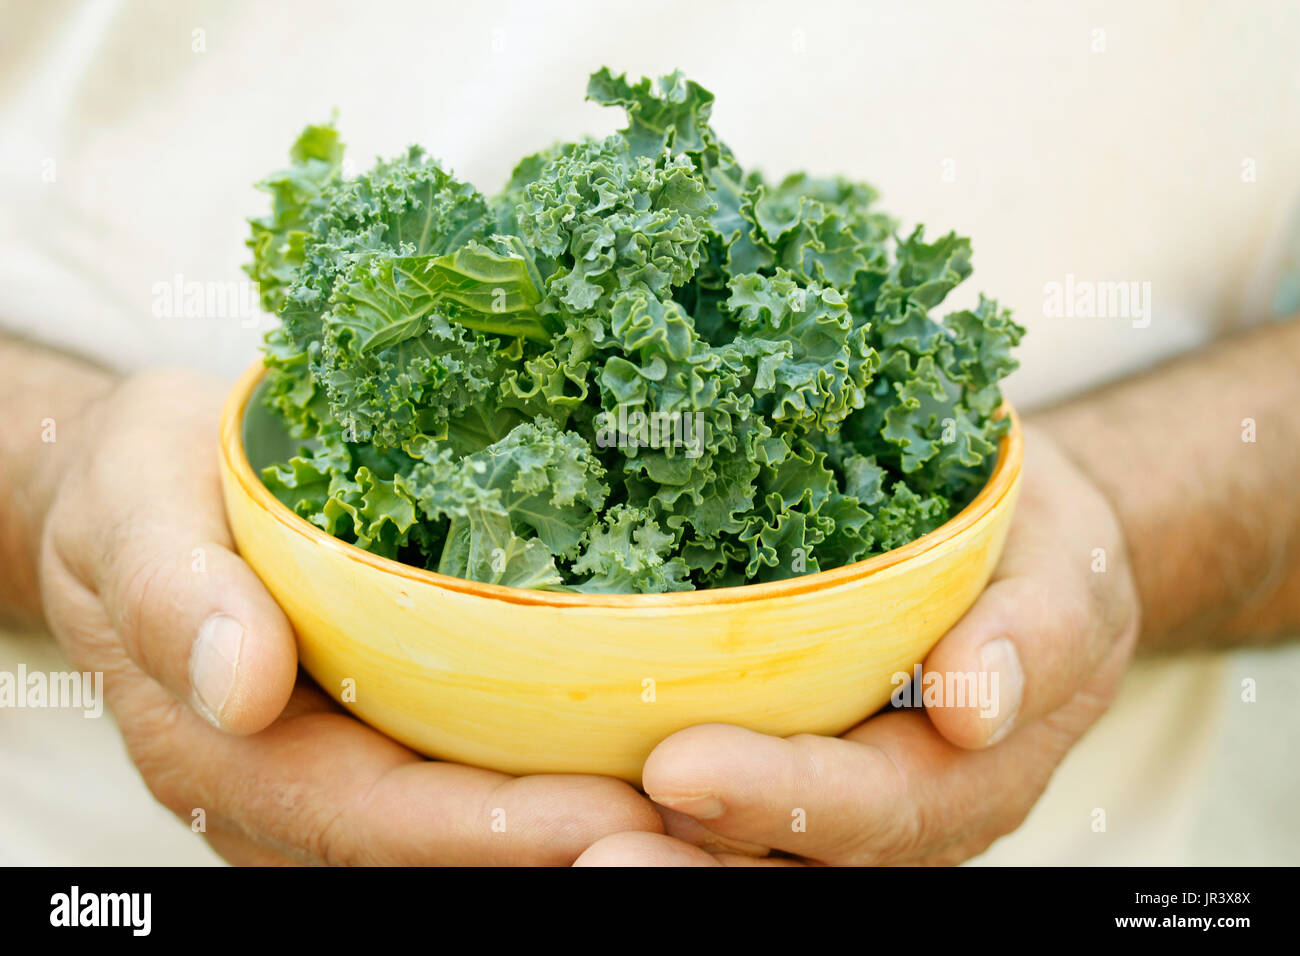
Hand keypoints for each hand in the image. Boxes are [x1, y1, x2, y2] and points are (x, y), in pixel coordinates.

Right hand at [38, 369, 661, 864]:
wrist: (147, 488)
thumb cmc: (140, 486)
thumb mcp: (135, 504)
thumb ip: (175, 590)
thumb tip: (240, 685)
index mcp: (228, 756)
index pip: (377, 819)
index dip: (495, 829)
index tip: (615, 810)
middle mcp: (296, 793)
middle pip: (447, 850)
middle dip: (574, 843)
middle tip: (709, 822)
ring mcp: (350, 773)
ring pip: (476, 830)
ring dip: (592, 823)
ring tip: (717, 799)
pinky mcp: (392, 737)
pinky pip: (483, 775)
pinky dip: (568, 773)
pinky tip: (656, 738)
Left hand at [576, 425, 1140, 865]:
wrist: (1024, 565)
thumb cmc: (1041, 561)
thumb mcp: (1066, 578)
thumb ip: (1036, 635)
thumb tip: (977, 704)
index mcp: (967, 778)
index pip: (873, 807)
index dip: (781, 800)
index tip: (680, 769)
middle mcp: (888, 815)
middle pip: (784, 862)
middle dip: (684, 860)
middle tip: (579, 851)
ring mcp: (826, 804)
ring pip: (730, 854)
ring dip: (638, 849)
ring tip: (544, 835)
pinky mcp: (774, 771)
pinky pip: (704, 811)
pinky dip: (625, 805)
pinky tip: (546, 784)